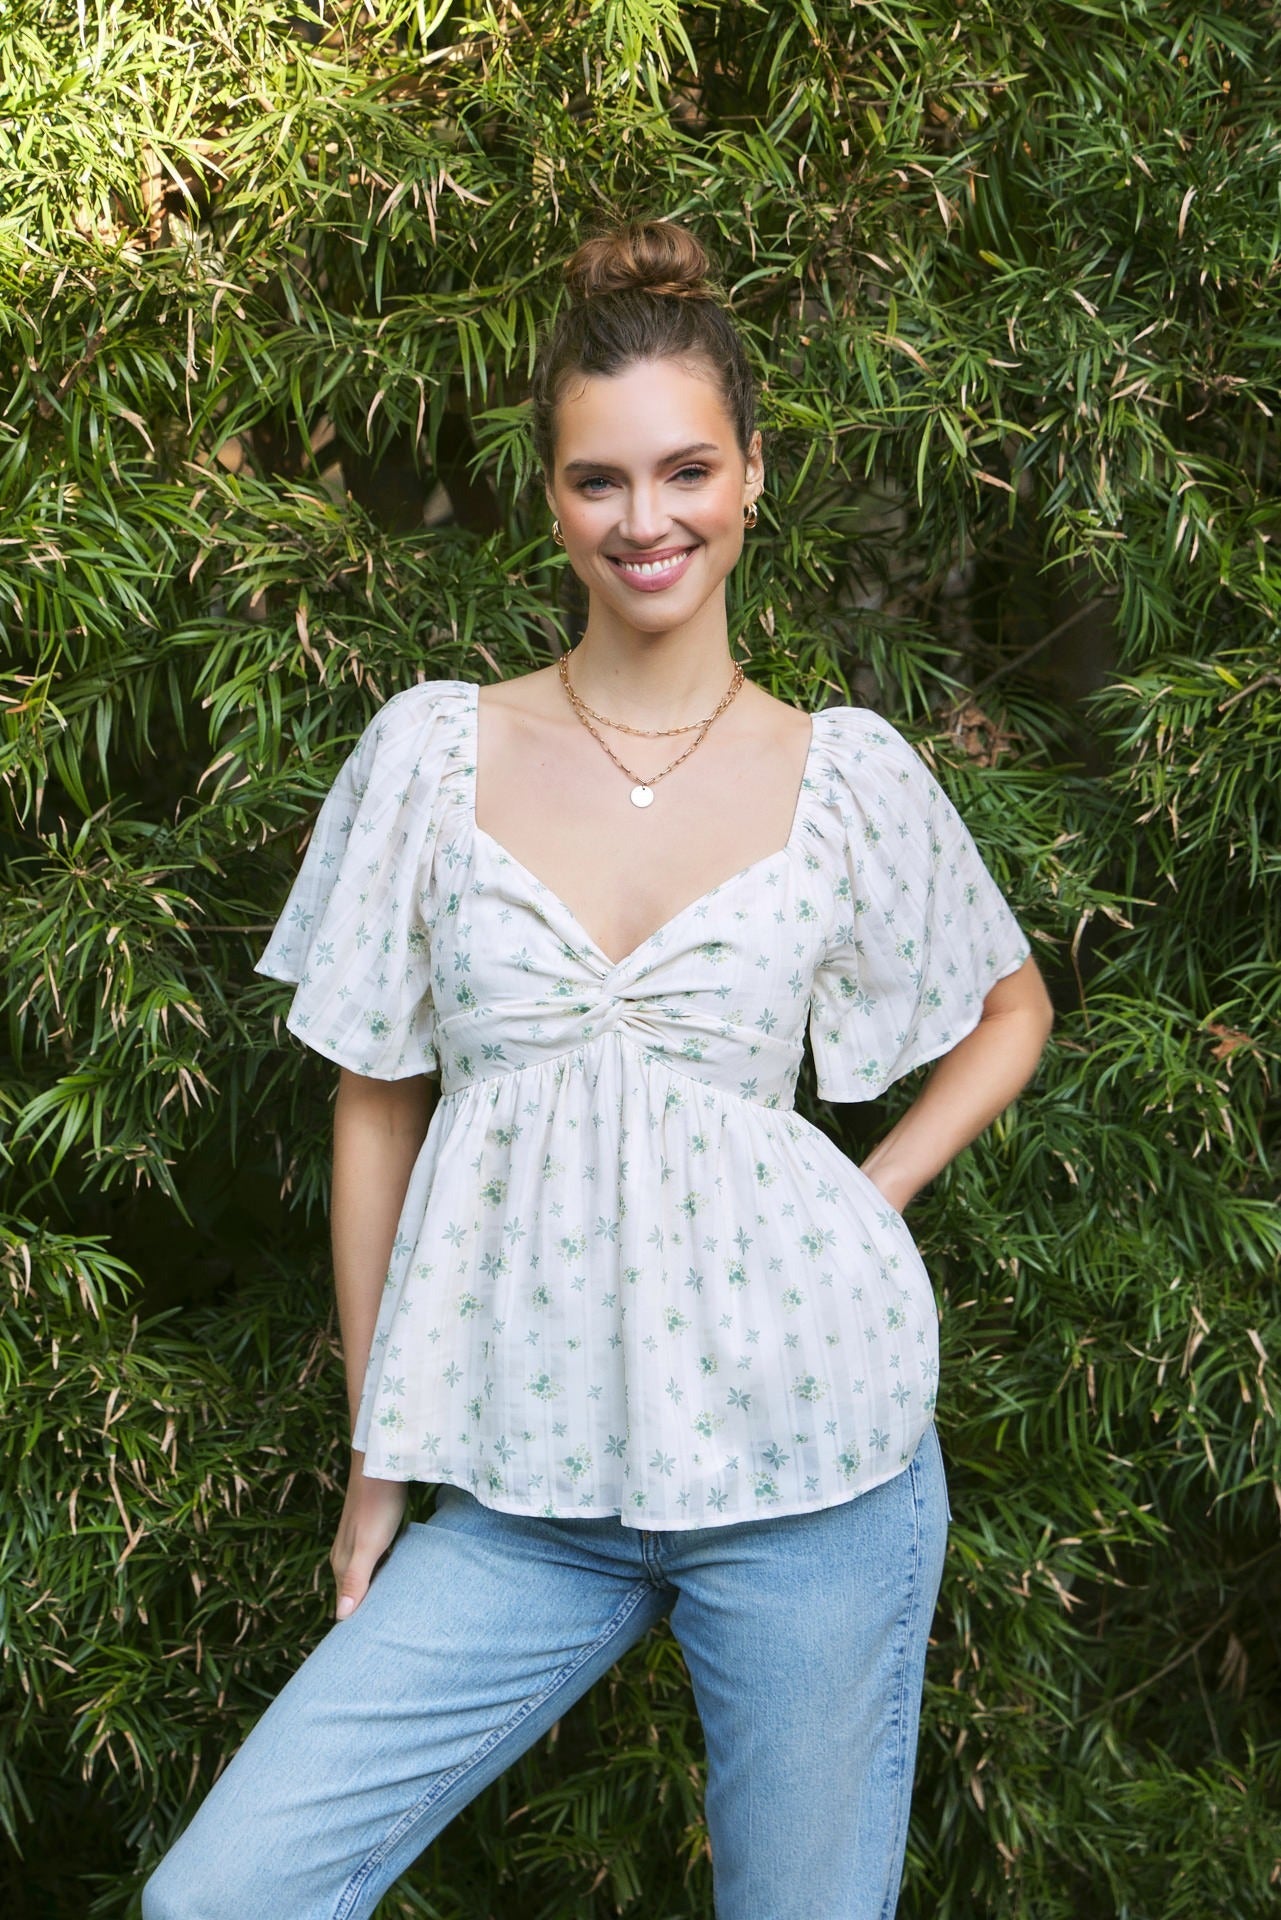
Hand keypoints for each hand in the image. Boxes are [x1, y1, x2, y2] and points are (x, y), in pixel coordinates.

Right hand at [329, 1452, 407, 1621]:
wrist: (381, 1465)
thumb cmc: (378, 1506)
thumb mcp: (369, 1546)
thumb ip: (355, 1580)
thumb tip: (340, 1618)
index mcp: (342, 1565)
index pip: (344, 1605)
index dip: (355, 1624)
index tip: (369, 1647)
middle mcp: (345, 1557)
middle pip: (354, 1594)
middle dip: (367, 1611)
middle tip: (388, 1636)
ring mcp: (358, 1544)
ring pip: (367, 1578)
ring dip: (378, 1592)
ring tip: (395, 1614)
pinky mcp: (373, 1532)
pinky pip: (378, 1563)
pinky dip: (386, 1574)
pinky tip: (400, 1579)